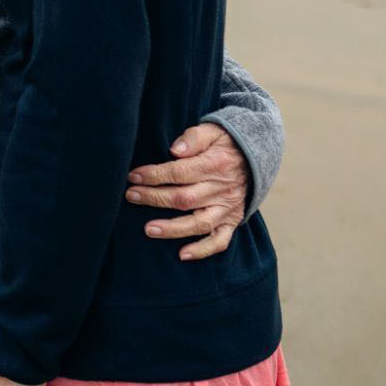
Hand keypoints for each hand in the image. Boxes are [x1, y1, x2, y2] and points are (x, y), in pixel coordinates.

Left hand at [126, 121, 249, 259]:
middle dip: (154, 198)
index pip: (180, 173)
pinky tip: (182, 255)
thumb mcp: (212, 130)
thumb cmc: (224, 143)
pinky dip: (203, 250)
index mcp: (214, 165)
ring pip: (199, 223)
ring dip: (173, 228)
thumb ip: (193, 138)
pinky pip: (220, 240)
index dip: (154, 175)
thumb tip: (175, 149)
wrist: (255, 158)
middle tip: (130, 196)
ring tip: (148, 229)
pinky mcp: (232, 221)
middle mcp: (221, 190)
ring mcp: (227, 208)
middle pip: (184, 199)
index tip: (133, 176)